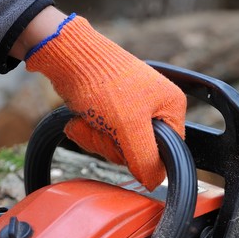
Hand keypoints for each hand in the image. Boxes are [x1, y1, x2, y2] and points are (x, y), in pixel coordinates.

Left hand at [24, 12, 186, 189]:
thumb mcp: (130, 126)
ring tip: (89, 119)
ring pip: (118, 148)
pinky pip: (103, 137)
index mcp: (171, 107)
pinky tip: (81, 119)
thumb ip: (146, 159)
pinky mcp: (109, 111)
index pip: (168, 152)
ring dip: (97, 139)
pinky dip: (88, 132)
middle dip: (113, 145)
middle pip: (139, 153)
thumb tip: (154, 182)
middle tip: (104, 127)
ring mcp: (131, 110)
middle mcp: (155, 108)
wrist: (67, 55)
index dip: (144, 157)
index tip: (126, 145)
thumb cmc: (102, 81)